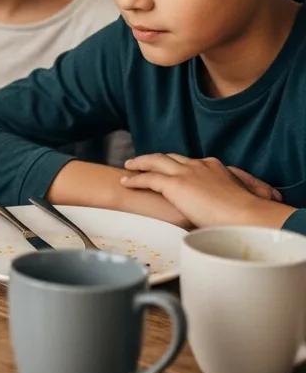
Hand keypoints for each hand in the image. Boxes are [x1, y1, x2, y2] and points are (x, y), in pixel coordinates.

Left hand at [120, 153, 287, 227]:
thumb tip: (221, 210)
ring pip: (156, 162)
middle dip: (155, 159)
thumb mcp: (237, 199)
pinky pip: (149, 178)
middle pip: (170, 157)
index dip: (176, 165)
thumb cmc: (246, 215)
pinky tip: (126, 182)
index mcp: (213, 167)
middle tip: (142, 162)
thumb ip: (225, 198)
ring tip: (129, 166)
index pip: (189, 162)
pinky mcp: (176, 184)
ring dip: (140, 163)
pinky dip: (136, 179)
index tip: (170, 169)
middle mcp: (198, 165)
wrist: (247, 215)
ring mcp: (186, 173)